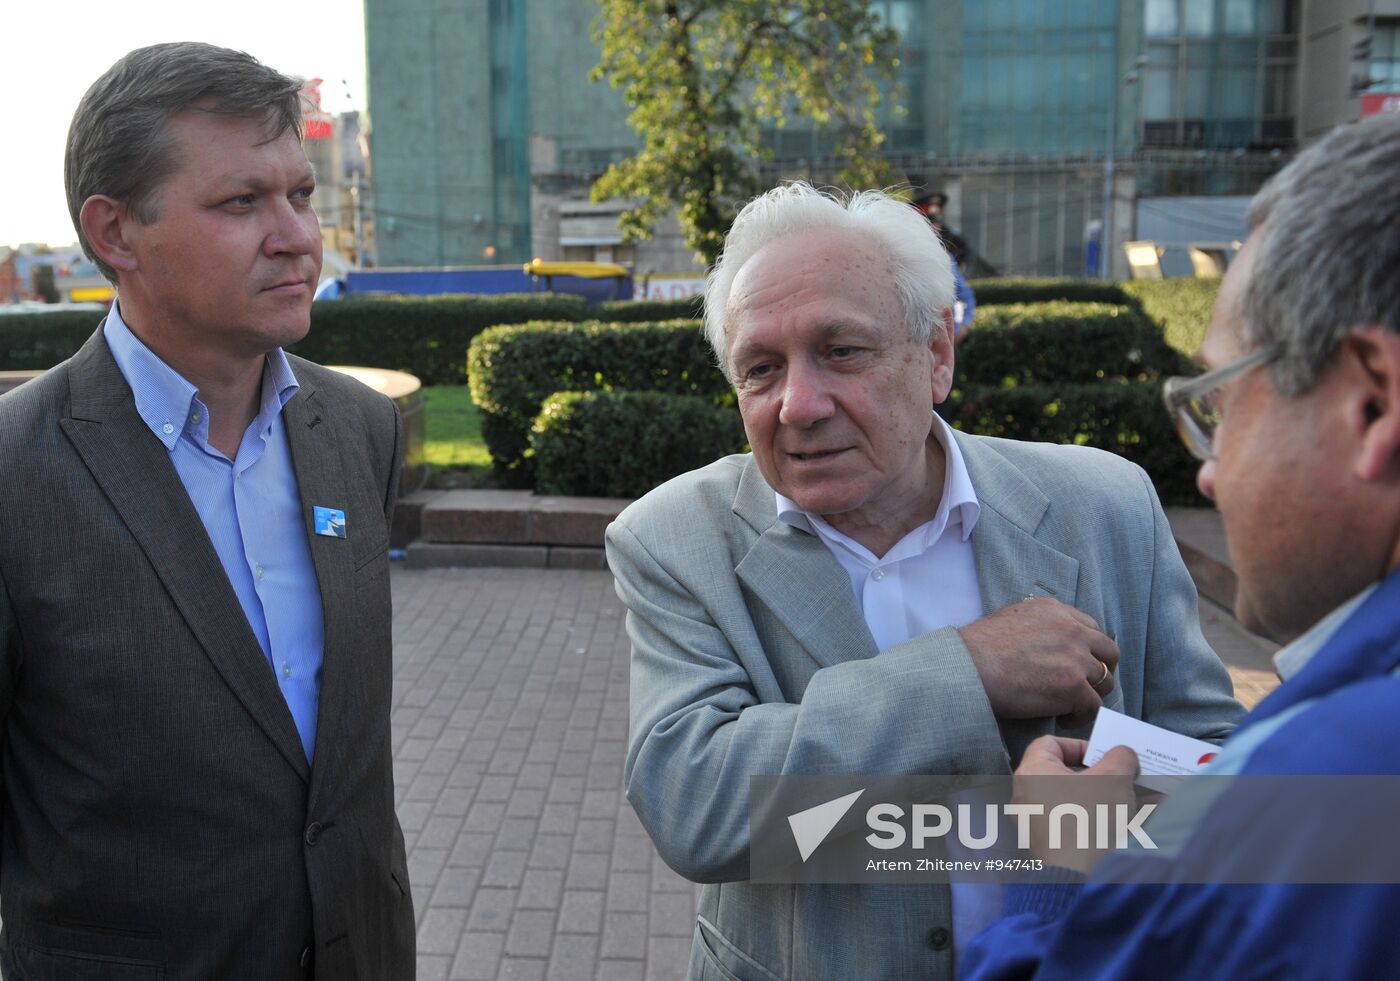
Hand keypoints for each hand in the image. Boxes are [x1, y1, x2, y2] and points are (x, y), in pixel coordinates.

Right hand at [959, 597, 1119, 727]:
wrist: (968, 666)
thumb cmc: (979, 647)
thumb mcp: (1013, 617)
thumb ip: (1041, 625)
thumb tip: (1048, 643)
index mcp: (1056, 611)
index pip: (1092, 628)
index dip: (1089, 649)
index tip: (1080, 664)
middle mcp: (1072, 630)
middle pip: (1109, 652)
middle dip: (1100, 670)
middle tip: (1085, 685)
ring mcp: (1075, 658)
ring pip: (1105, 680)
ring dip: (1092, 694)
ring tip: (1072, 705)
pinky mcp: (1072, 687)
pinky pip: (1093, 706)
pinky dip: (1082, 715)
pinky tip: (1064, 718)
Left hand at [1013, 736, 1140, 871]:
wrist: (1081, 877)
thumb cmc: (1090, 822)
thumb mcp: (1114, 778)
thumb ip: (1120, 757)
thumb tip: (1122, 756)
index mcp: (1031, 772)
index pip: (1050, 743)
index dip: (1080, 745)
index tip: (1104, 756)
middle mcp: (1025, 797)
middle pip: (1064, 774)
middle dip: (1098, 775)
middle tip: (1122, 779)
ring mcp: (1033, 824)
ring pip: (1072, 801)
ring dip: (1101, 798)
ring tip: (1131, 802)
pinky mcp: (1047, 846)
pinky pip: (1072, 824)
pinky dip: (1095, 820)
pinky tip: (1122, 825)